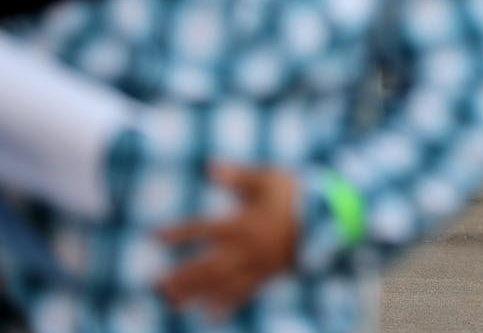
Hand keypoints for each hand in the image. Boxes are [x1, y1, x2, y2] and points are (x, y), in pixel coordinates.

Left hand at [157, 164, 298, 317]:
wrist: (327, 216)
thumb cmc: (295, 193)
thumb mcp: (267, 178)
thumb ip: (237, 177)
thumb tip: (209, 166)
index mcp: (242, 222)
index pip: (202, 229)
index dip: (178, 233)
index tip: (155, 236)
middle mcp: (246, 247)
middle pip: (207, 265)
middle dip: (181, 276)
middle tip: (156, 284)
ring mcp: (257, 264)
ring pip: (221, 283)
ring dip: (195, 293)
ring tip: (173, 301)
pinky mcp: (267, 273)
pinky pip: (244, 293)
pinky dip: (226, 305)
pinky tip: (209, 315)